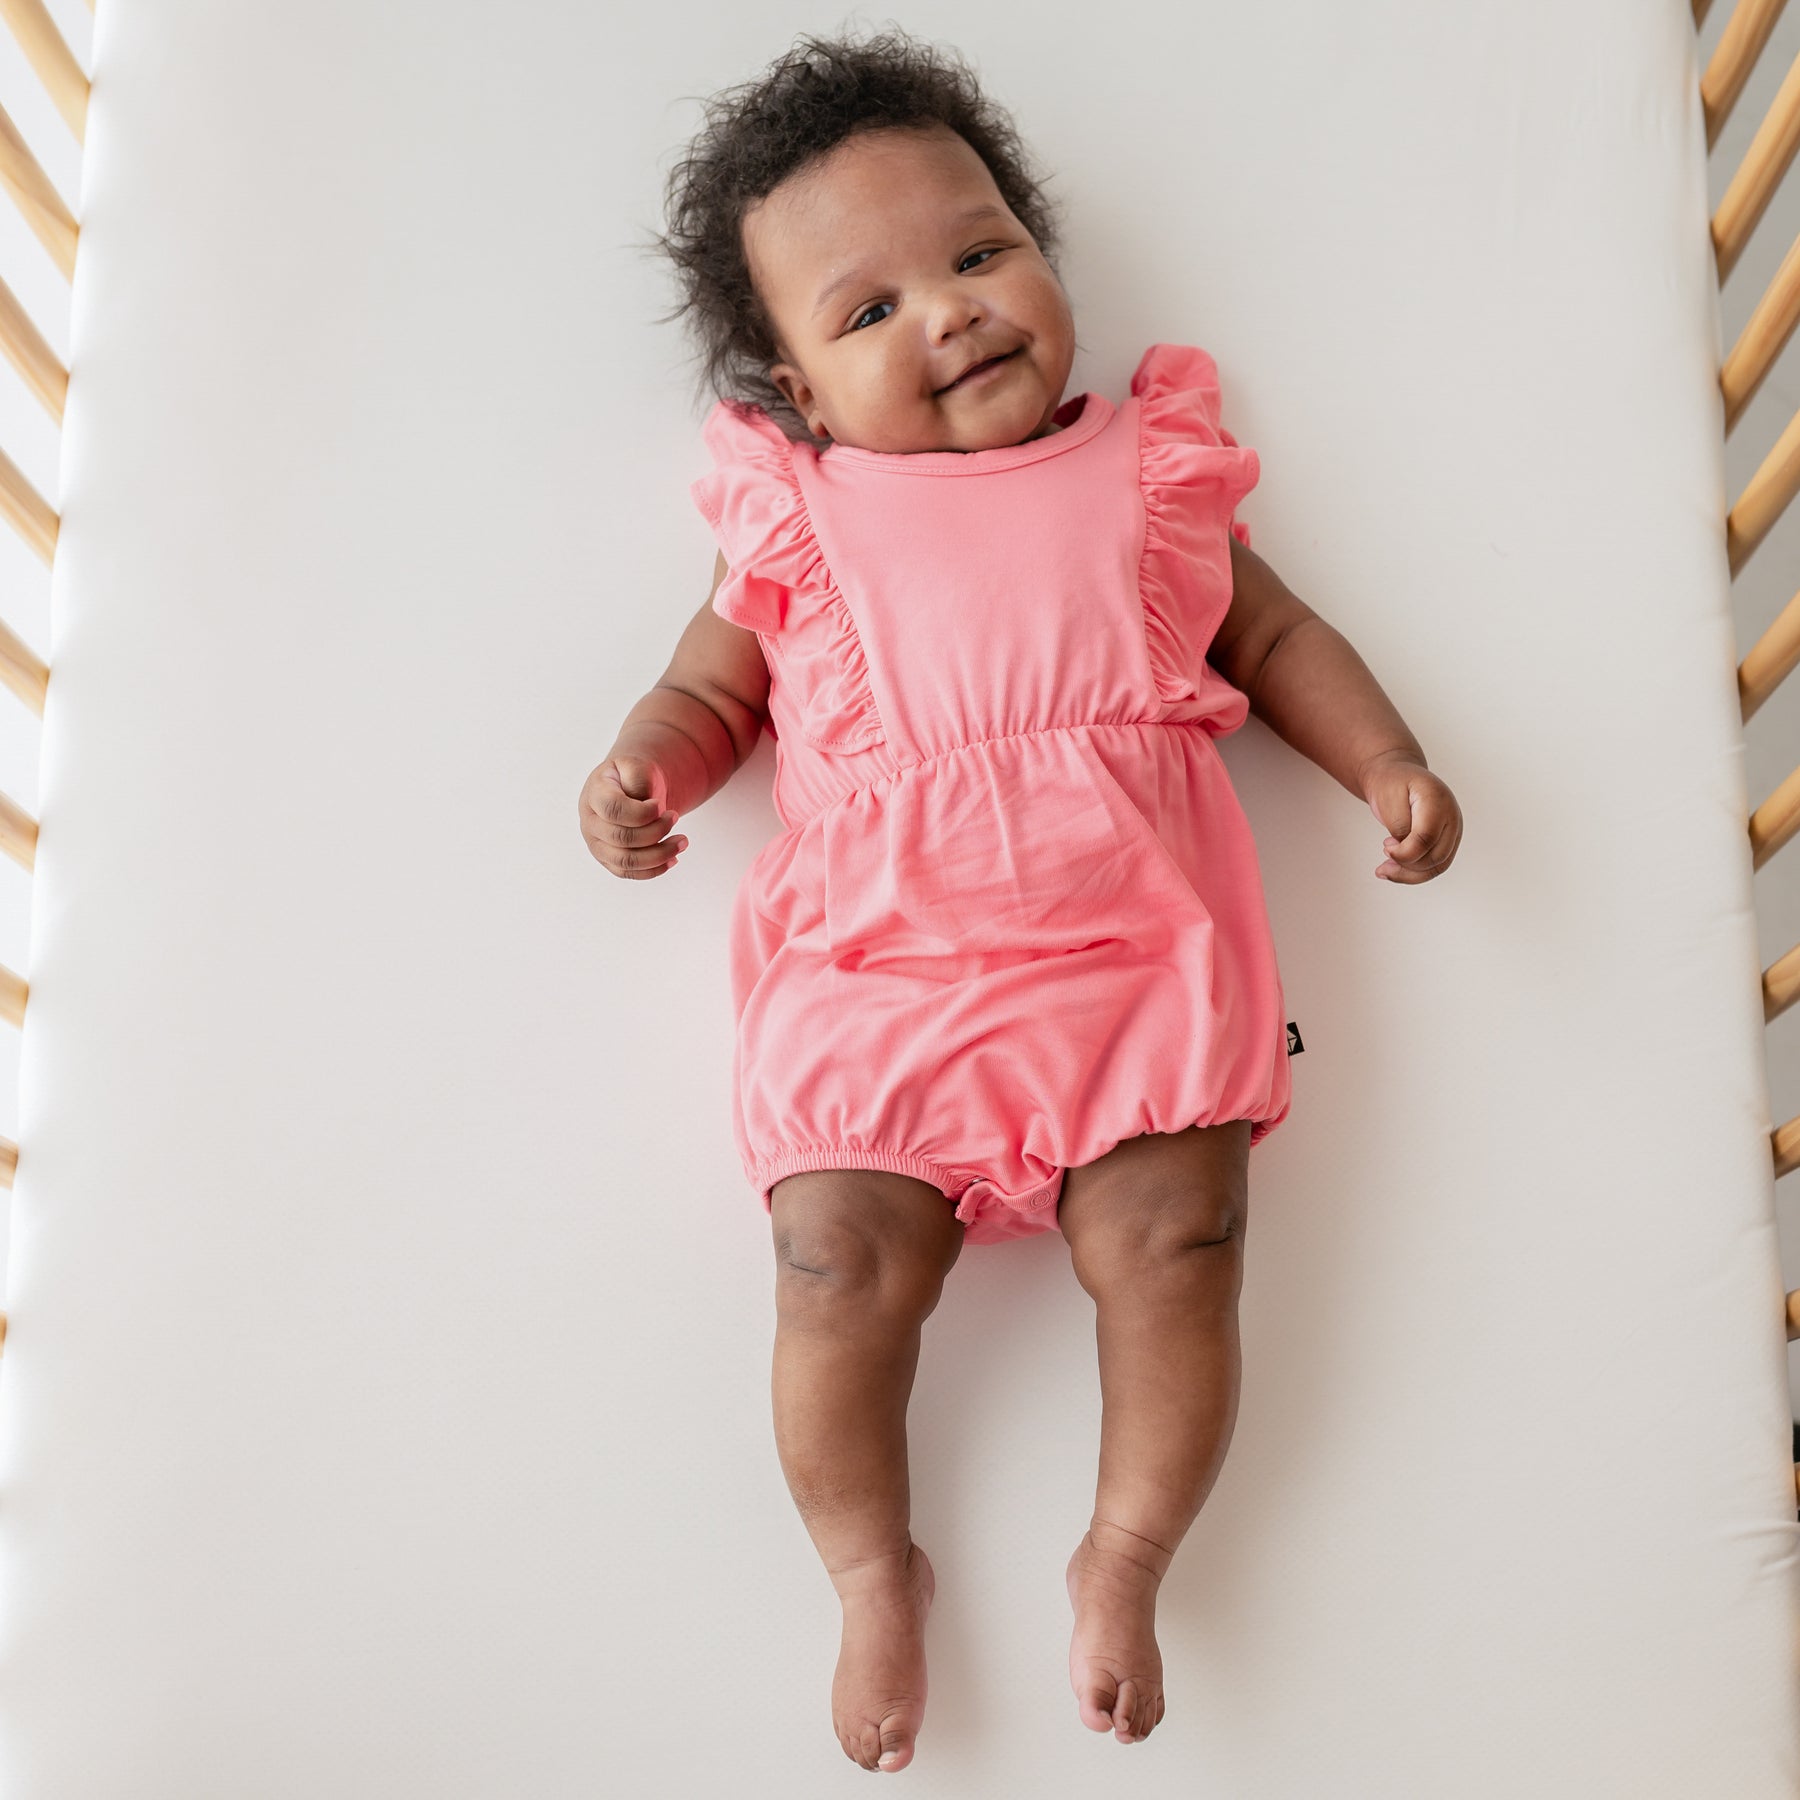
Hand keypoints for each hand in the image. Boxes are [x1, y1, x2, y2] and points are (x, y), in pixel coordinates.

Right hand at [579, 754, 687, 879]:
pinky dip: (654, 869)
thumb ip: (639, 779)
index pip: (613, 809)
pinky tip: (673, 858)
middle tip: (676, 817)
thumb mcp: (636, 765)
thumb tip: (646, 804)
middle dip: (656, 831)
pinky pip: (629, 873)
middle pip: (621, 838)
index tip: (659, 804)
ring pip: (626, 861)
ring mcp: (597, 844)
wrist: (628, 787)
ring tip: (682, 842)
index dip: (642, 812)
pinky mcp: (609, 860)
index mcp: (594, 795)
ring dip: (659, 855)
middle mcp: (590, 822)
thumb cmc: (632, 776)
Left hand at [1362, 753, 1461, 883]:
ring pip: (1438, 866)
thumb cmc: (1391, 784)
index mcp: (1437, 800)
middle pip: (1436, 856)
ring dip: (1409, 874)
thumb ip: (1399, 826)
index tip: (1385, 846)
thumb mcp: (1388, 799)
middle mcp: (1452, 816)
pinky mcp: (1448, 841)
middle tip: (1385, 850)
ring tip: (1384, 869)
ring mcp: (1453, 830)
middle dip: (1406, 864)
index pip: (1426, 837)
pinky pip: (1435, 866)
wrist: (1397, 776)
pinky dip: (1414, 874)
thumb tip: (1405, 851)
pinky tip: (1394, 871)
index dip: (1404, 851)